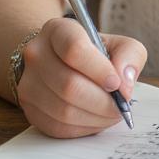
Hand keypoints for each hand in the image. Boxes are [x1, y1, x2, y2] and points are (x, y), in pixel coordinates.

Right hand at [16, 16, 147, 137]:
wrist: (61, 63)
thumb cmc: (95, 54)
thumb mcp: (118, 43)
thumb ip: (130, 56)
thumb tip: (124, 83)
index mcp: (57, 30)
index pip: (74, 49)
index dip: (99, 70)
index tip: (116, 83)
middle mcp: (36, 55)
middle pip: (69, 85)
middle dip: (102, 101)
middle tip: (120, 106)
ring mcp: (28, 84)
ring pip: (63, 110)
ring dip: (95, 117)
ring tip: (112, 113)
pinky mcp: (30, 110)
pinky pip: (59, 127)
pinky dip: (83, 128)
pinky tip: (96, 119)